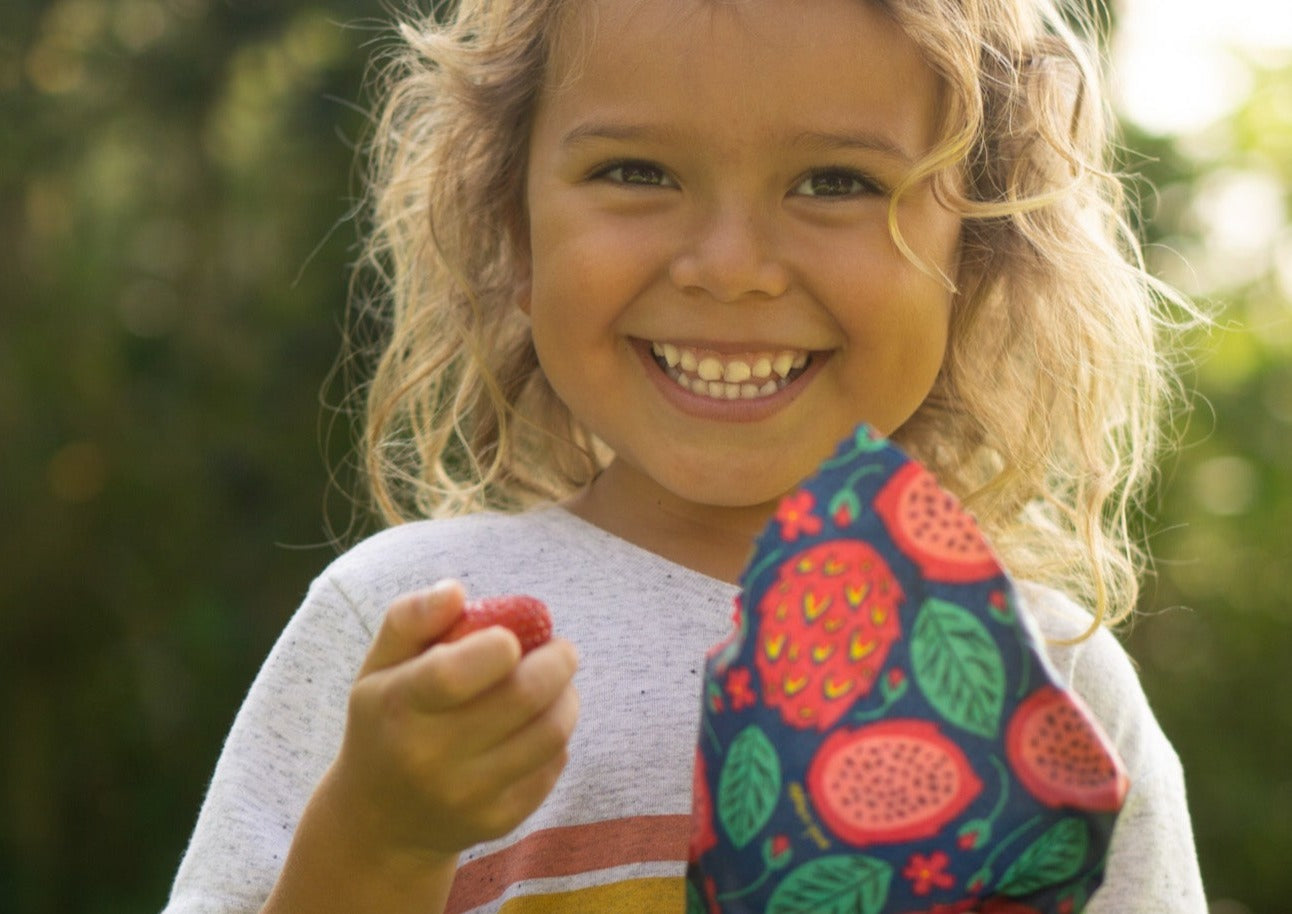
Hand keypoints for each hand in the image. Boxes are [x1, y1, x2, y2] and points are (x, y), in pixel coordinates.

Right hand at [326, 579, 579, 862]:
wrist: (380, 822)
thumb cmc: (388, 720)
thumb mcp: (380, 666)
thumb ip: (411, 617)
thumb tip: (456, 590)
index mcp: (399, 707)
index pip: (454, 674)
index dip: (500, 646)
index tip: (514, 636)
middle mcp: (430, 758)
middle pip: (522, 697)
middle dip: (557, 661)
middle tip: (562, 649)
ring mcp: (467, 796)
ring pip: (550, 732)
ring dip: (566, 696)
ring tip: (559, 680)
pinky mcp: (499, 820)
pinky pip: (553, 765)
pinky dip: (557, 735)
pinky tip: (540, 723)